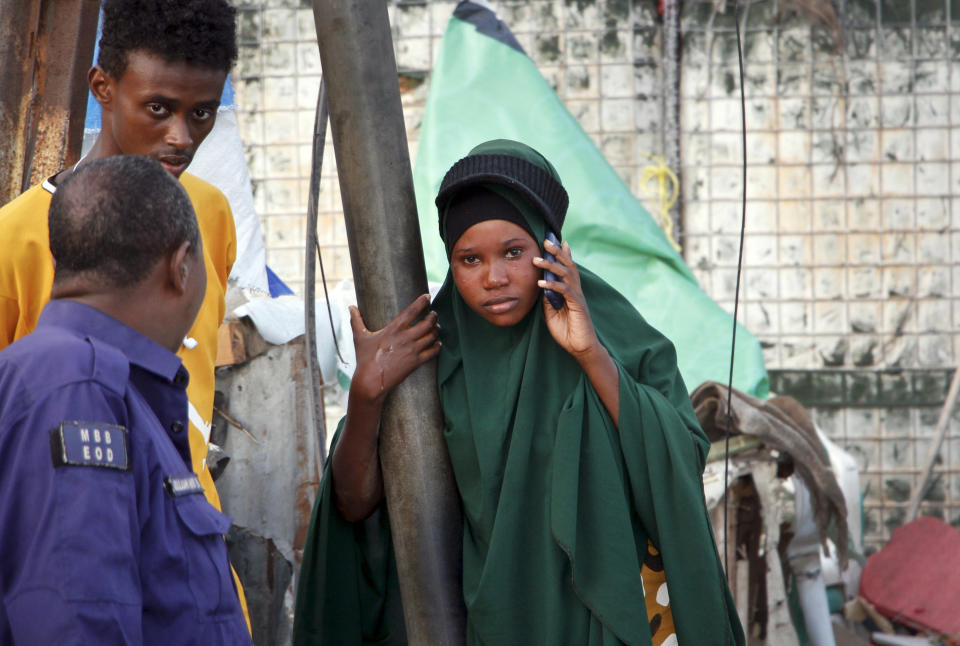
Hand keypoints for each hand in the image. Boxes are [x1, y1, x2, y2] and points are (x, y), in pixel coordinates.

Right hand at [348, 294, 440, 404]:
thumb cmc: (364, 358)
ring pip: (432, 336)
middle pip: (427, 323)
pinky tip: (437, 343)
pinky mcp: (416, 362)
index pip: (412, 311)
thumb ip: (356, 320)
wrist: (371, 381)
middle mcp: (405, 338)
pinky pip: (433, 352)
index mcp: (393, 329)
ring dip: (436, 330)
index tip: (427, 296)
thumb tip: (350, 307)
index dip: (422, 302)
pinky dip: (437, 346)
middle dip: (433, 317)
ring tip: (436, 327)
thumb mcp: (360, 337)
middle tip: (433, 315)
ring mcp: (412, 350)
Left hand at [534, 239, 599, 358]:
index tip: (557, 240)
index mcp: (571, 290)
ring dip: (551, 266)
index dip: (564, 253)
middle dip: (557, 252)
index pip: (568, 267)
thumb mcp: (552, 312)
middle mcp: (576, 290)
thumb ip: (548, 298)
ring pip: (567, 274)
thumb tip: (541, 286)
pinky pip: (565, 291)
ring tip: (537, 260)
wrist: (580, 348)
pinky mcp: (578, 305)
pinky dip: (553, 286)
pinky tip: (541, 284)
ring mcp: (578, 297)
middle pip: (569, 265)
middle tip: (546, 241)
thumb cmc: (566, 331)